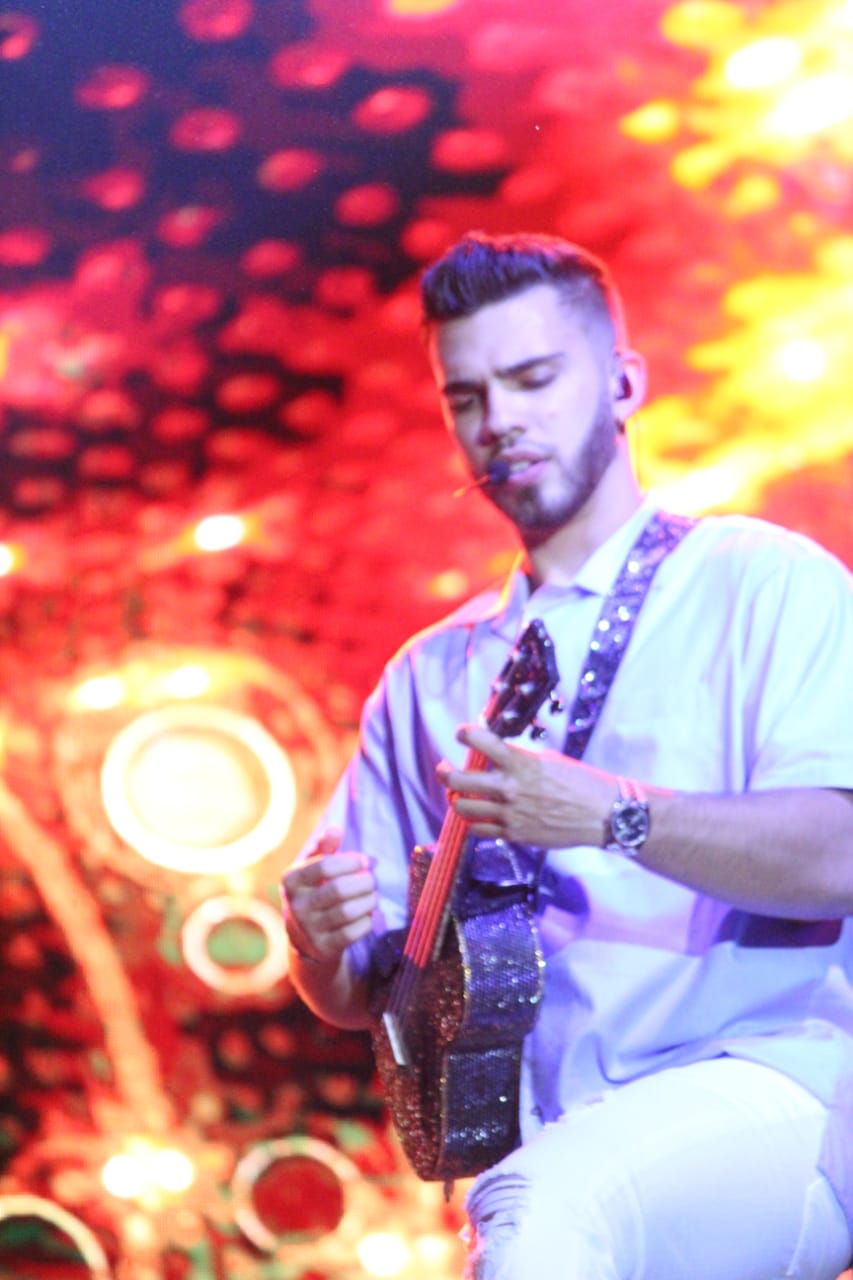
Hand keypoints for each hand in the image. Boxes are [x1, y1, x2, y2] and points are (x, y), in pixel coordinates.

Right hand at [280, 828, 376, 963]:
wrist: (304, 938)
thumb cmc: (314, 891)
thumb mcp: (312, 867)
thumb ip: (324, 847)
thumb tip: (335, 829)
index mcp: (291, 880)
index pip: (324, 866)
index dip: (351, 861)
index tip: (365, 861)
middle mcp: (296, 906)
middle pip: (338, 890)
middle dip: (364, 881)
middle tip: (372, 879)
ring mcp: (309, 929)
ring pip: (348, 912)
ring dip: (369, 900)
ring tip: (374, 895)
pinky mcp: (324, 947)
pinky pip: (353, 933)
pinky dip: (367, 921)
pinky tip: (368, 913)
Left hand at [437, 724, 613, 847]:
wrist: (602, 814)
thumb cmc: (580, 782)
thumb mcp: (549, 759)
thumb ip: (519, 757)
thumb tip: (496, 751)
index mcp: (520, 763)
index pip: (480, 741)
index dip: (465, 733)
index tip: (461, 733)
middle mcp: (510, 788)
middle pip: (458, 780)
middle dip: (445, 772)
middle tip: (445, 768)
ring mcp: (510, 815)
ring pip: (463, 807)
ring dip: (457, 798)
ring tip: (460, 794)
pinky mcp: (514, 835)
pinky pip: (479, 830)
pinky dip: (474, 821)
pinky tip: (478, 815)